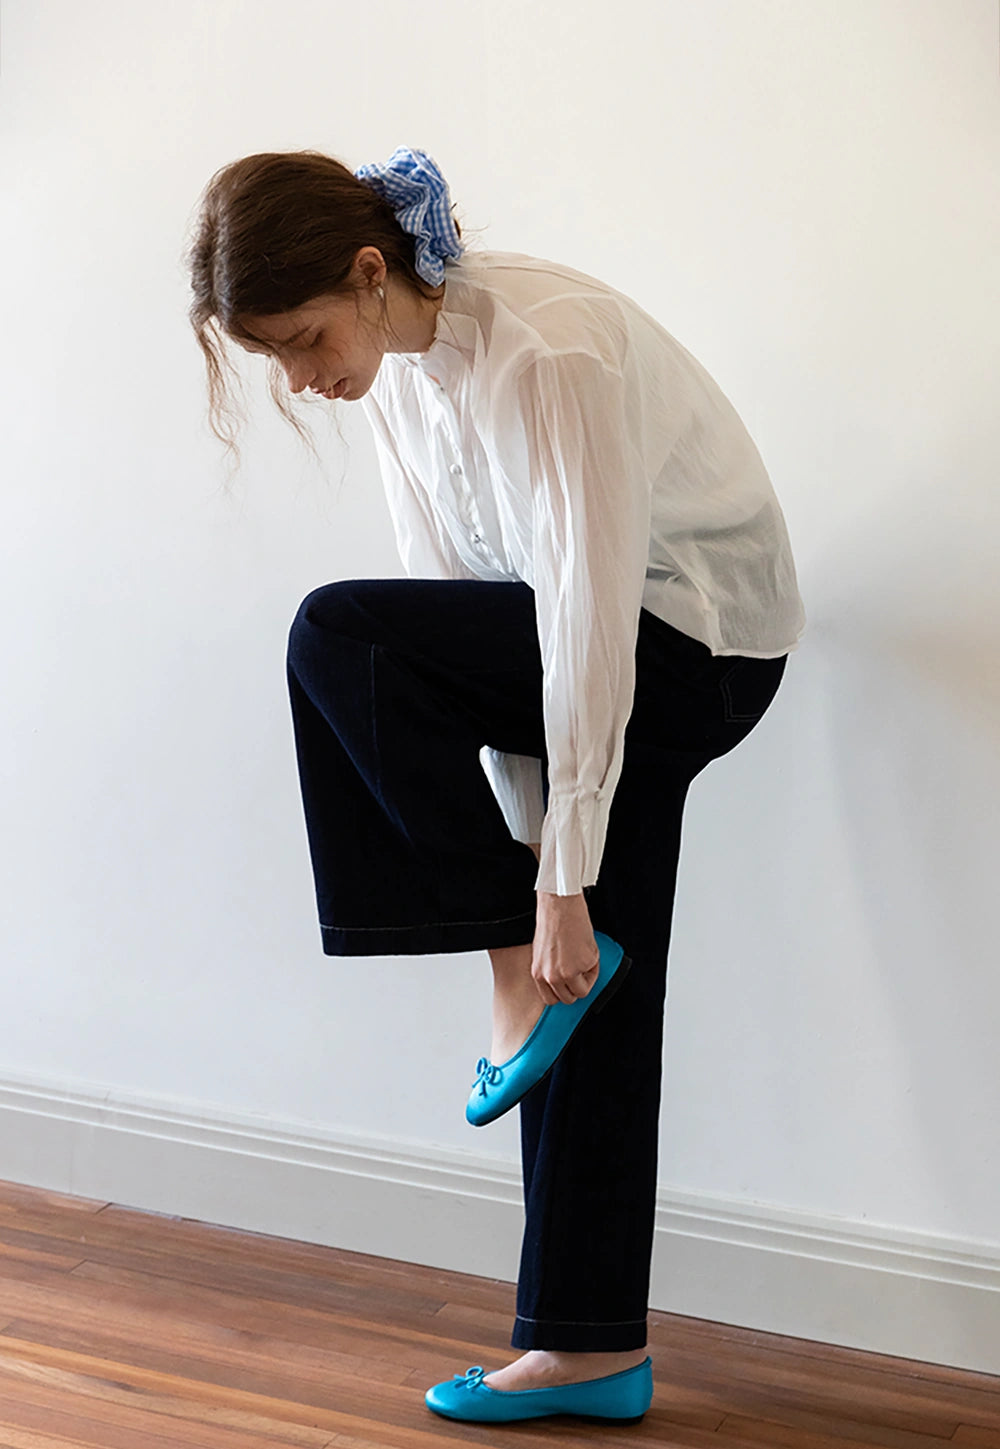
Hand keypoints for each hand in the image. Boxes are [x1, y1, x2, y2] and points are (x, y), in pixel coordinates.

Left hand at [531, 890, 599, 1005]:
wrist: (560, 906)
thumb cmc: (551, 922)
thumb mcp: (543, 952)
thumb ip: (550, 970)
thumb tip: (564, 981)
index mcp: (538, 973)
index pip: (551, 999)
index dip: (562, 993)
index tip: (568, 987)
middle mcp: (552, 976)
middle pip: (568, 998)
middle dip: (577, 988)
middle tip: (580, 973)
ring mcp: (569, 972)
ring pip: (583, 991)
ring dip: (588, 979)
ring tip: (584, 960)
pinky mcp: (584, 963)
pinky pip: (594, 972)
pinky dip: (594, 962)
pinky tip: (586, 947)